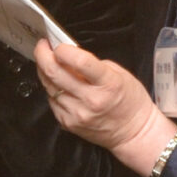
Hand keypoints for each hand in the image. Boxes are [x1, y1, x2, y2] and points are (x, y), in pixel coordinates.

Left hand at [38, 39, 176, 174]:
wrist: (133, 132)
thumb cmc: (130, 102)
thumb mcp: (119, 74)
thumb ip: (93, 64)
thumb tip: (68, 55)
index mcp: (108, 83)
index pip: (80, 62)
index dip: (63, 49)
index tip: (57, 43)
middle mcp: (91, 100)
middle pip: (55, 73)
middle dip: (43, 54)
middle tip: (42, 46)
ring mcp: (78, 114)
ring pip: (48, 86)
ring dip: (45, 71)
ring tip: (49, 63)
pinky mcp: (68, 123)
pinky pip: (51, 101)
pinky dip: (52, 89)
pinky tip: (59, 85)